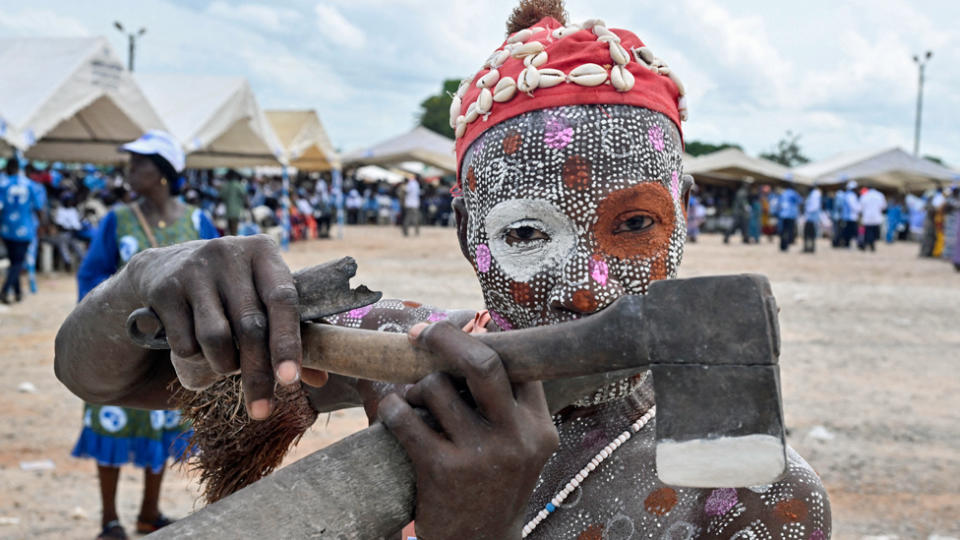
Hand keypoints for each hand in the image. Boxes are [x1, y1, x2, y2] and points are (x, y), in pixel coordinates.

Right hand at [124, 235, 318, 418]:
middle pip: (250, 327)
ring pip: (216, 339)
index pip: (283, 300)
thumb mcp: (260, 299)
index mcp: (264, 252)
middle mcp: (229, 253)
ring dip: (223, 366)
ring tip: (225, 365)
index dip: (287, 343)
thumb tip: (322, 377)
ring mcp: (194, 269)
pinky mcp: (165, 289)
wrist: (162, 271)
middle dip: (257, 375)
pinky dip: (194, 358)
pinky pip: (184, 343)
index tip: (289, 381)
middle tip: (262, 411)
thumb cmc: (230, 291)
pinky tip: (195, 348)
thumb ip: (291, 333)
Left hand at [378, 322, 557, 538]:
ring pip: (435, 387)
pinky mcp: (441, 470)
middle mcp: (516, 438)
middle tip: (422, 332)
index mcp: (539, 428)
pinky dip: (393, 408)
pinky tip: (395, 413)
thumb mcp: (522, 448)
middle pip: (483, 362)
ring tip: (414, 399)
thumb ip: (511, 402)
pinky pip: (406, 417)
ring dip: (415, 386)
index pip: (517, 363)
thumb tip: (484, 331)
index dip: (485, 339)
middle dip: (445, 337)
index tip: (457, 331)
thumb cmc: (494, 486)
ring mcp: (480, 455)